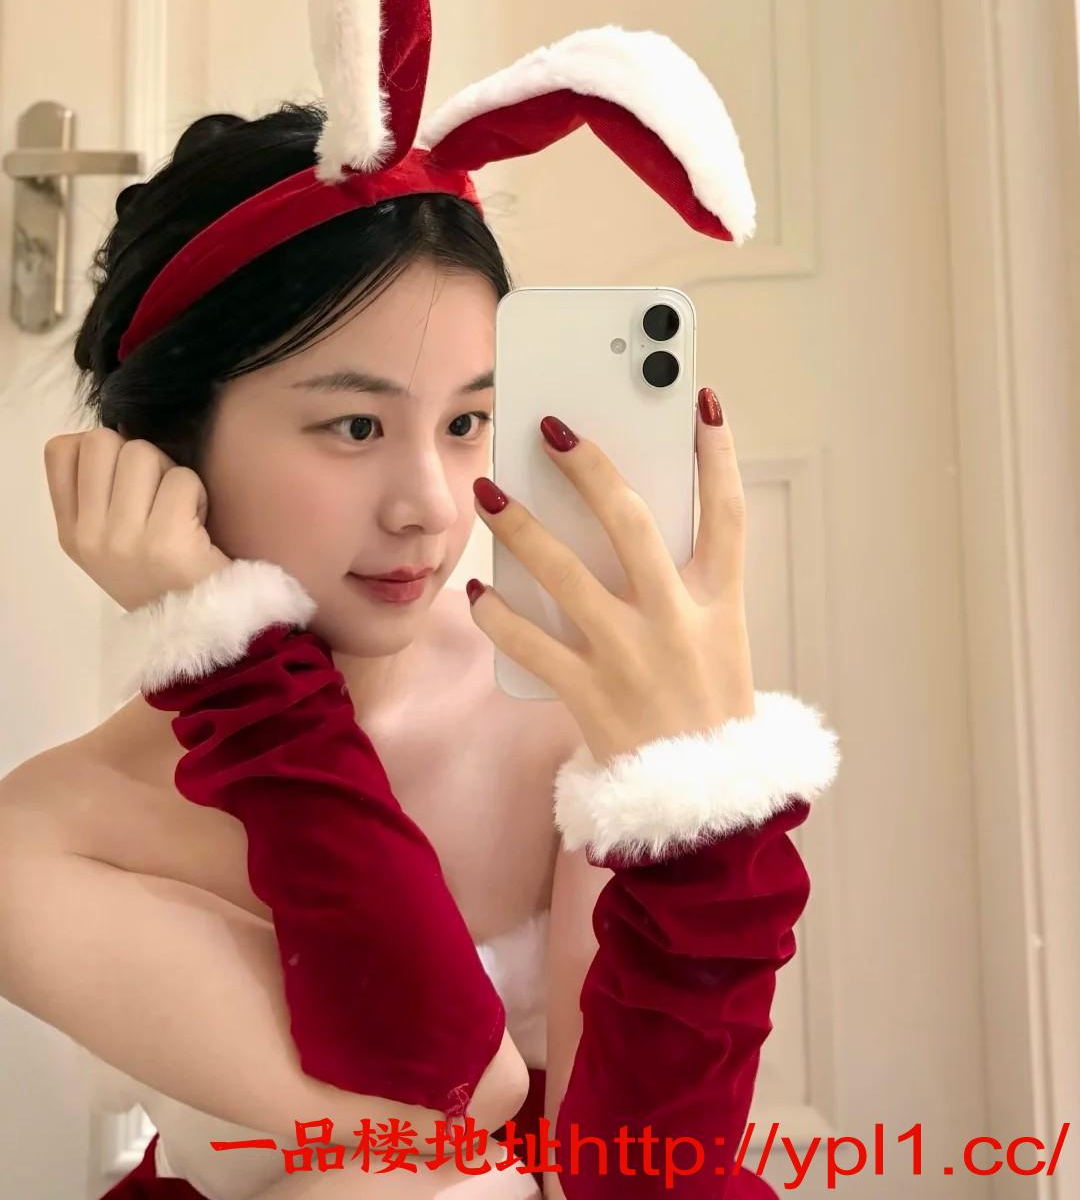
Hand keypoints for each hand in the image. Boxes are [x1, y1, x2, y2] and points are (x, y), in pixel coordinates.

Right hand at [43, 427, 231, 612]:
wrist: (200, 630)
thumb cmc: (162, 580)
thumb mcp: (111, 545)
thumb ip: (101, 495)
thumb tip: (120, 433)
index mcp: (71, 533)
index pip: (61, 451)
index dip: (100, 450)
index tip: (125, 480)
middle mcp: (88, 536)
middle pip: (103, 442)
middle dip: (141, 457)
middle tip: (160, 496)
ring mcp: (122, 539)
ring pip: (142, 453)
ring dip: (172, 474)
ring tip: (180, 512)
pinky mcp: (165, 541)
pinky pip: (182, 479)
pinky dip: (198, 495)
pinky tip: (198, 526)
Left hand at [469, 395, 754, 765]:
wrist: (707, 807)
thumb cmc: (706, 713)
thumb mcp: (716, 642)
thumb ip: (679, 588)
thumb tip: (614, 526)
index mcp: (719, 605)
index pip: (728, 515)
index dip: (719, 455)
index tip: (702, 402)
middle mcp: (677, 622)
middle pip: (634, 524)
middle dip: (591, 468)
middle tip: (553, 430)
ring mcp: (631, 658)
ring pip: (567, 575)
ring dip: (523, 529)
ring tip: (490, 494)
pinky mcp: (591, 696)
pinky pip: (532, 646)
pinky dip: (498, 618)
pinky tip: (475, 592)